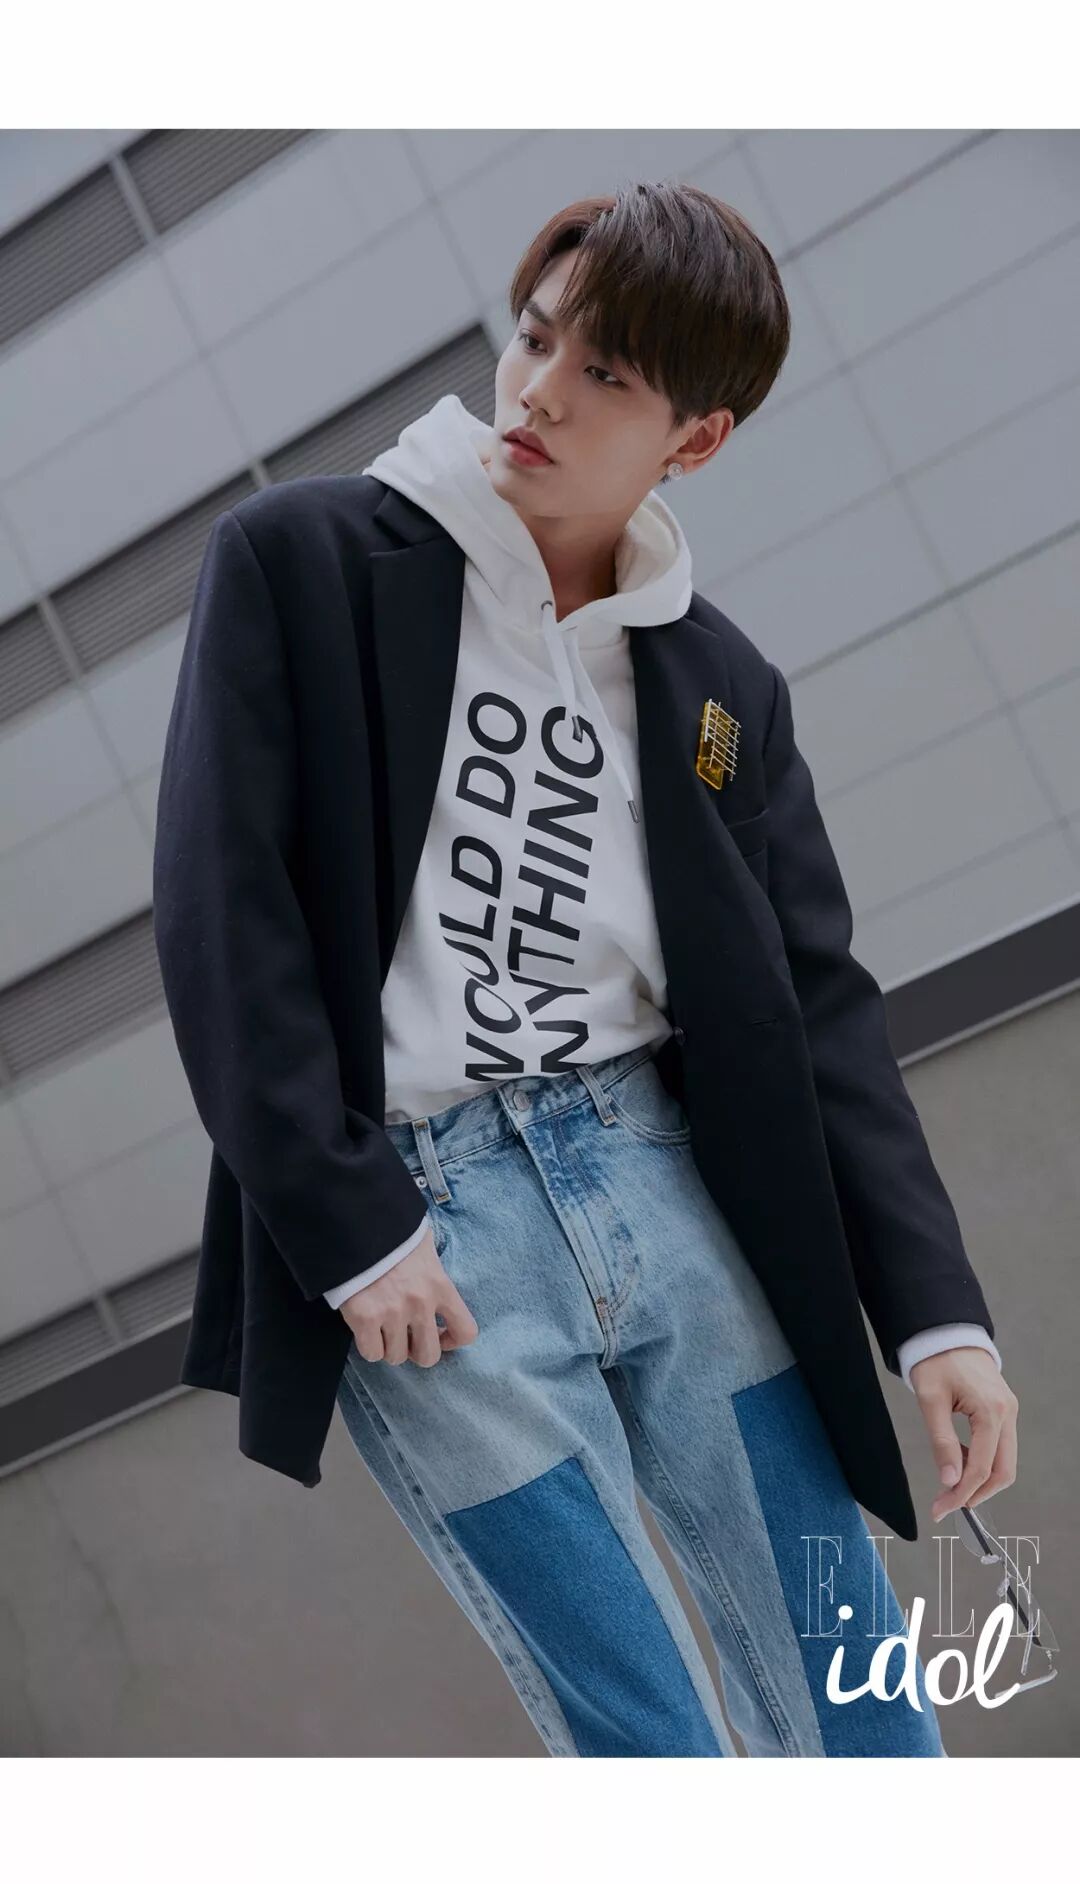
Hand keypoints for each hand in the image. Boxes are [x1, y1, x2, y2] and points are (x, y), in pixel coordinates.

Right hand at [338, 1224, 477, 1365]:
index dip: (452, 1340)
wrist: (356, 1221)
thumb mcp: (424, 1245)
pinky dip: (368, 1346)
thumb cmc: (391, 1231)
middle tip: (406, 1337)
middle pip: (429, 1356)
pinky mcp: (364, 1319)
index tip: (438, 1334)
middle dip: (416, 1351)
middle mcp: (421, 1304)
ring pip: (397, 1357)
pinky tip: (366, 1329)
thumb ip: (432, 1270)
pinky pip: (372, 1353)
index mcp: (440, 1285)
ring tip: (382, 1329)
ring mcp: (392, 1313)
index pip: (466, 1331)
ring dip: (389, 1347)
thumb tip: (431, 1280)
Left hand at [910, 1347, 1018, 1523]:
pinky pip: (999, 1447)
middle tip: (948, 1504)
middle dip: (977, 1493)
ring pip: (1005, 1462)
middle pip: (1003, 1471)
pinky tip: (958, 1460)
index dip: (961, 1494)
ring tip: (949, 1482)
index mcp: (991, 1410)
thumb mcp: (930, 1401)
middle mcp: (1007, 1413)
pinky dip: (982, 1461)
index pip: (982, 1467)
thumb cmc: (935, 1361)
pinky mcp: (1003, 1411)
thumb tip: (949, 1481)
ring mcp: (1008, 1412)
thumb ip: (941, 1442)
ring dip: (980, 1479)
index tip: (940, 1510)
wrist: (945, 1333)